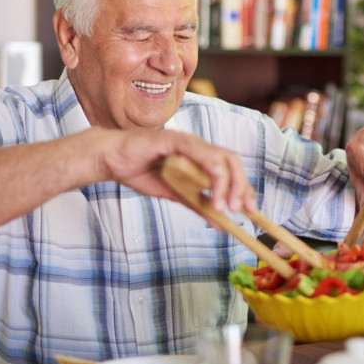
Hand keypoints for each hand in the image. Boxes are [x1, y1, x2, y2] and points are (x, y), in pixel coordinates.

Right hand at [97, 127, 255, 212]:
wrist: (112, 160)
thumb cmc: (140, 172)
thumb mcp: (174, 195)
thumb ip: (197, 205)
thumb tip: (220, 224)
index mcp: (201, 157)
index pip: (232, 169)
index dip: (244, 188)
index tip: (251, 210)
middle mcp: (199, 147)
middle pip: (233, 161)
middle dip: (242, 186)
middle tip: (241, 210)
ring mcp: (188, 142)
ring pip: (221, 158)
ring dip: (227, 184)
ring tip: (224, 207)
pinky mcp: (174, 140)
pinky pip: (199, 154)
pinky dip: (209, 174)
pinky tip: (209, 194)